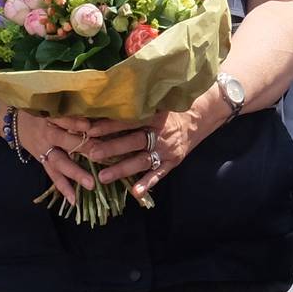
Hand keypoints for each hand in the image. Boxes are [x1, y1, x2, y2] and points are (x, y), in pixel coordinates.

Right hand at [14, 113, 111, 196]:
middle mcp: (48, 135)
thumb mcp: (52, 108)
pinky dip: (63, 188)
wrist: (13, 122)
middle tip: (98, 155)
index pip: (65, 120)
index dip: (77, 123)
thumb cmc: (40, 112)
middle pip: (65, 142)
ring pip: (60, 163)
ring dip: (75, 174)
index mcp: (51, 118)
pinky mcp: (42, 161)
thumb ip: (72, 114)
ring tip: (90, 185)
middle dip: (82, 149)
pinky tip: (73, 200)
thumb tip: (97, 119)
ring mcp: (44, 150)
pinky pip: (53, 176)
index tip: (92, 127)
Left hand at [87, 93, 226, 198]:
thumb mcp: (158, 100)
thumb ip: (137, 103)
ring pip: (142, 160)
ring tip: (102, 177)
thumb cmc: (174, 106)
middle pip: (133, 141)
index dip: (109, 125)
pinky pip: (159, 174)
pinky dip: (147, 183)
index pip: (128, 120)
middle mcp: (160, 133)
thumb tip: (108, 98)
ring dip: (122, 169)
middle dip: (112, 148)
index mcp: (154, 115)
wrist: (203, 115)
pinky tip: (135, 193)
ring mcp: (167, 149)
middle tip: (92, 154)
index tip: (89, 129)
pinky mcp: (173, 161)